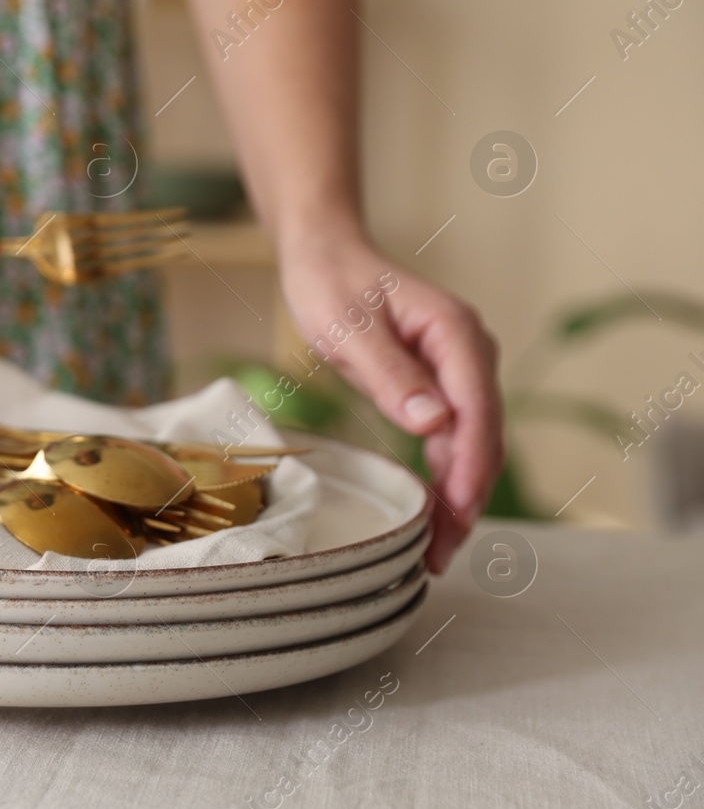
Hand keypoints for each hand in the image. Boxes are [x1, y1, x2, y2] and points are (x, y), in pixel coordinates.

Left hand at [279, 236, 503, 573]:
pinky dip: (444, 474)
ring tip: (438, 548)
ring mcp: (458, 368)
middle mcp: (469, 351)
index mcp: (454, 333)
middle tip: (442, 552)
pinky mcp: (441, 383)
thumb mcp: (349, 328)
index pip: (477, 411)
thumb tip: (436, 423)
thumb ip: (392, 374)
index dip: (470, 467)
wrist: (325, 256)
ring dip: (459, 494)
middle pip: (484, 434)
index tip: (457, 514)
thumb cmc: (331, 283)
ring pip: (471, 442)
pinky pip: (451, 435)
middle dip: (468, 496)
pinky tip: (432, 511)